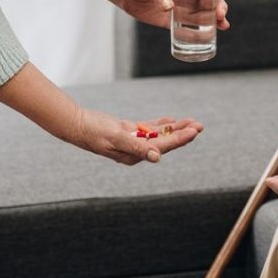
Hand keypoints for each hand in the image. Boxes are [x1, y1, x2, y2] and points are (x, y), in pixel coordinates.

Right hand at [68, 109, 203, 164]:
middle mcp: (137, 150)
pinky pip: (150, 128)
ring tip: (191, 121)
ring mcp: (134, 140)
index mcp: (135, 155)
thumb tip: (157, 157)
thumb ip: (137, 147)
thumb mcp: (116, 138)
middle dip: (183, 133)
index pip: (163, 146)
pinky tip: (172, 120)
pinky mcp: (129, 131)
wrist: (78, 125)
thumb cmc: (95, 133)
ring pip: (160, 134)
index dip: (180, 138)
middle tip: (199, 125)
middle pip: (165, 141)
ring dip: (175, 128)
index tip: (194, 131)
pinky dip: (161, 124)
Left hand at [80, 0, 229, 29]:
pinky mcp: (171, 21)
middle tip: (220, 13)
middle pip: (210, 0)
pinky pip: (188, 29)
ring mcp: (181, 9)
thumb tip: (169, 7)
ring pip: (203, 15)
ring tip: (223, 26)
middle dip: (219, 6)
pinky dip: (199, 33)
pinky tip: (209, 37)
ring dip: (215, 20)